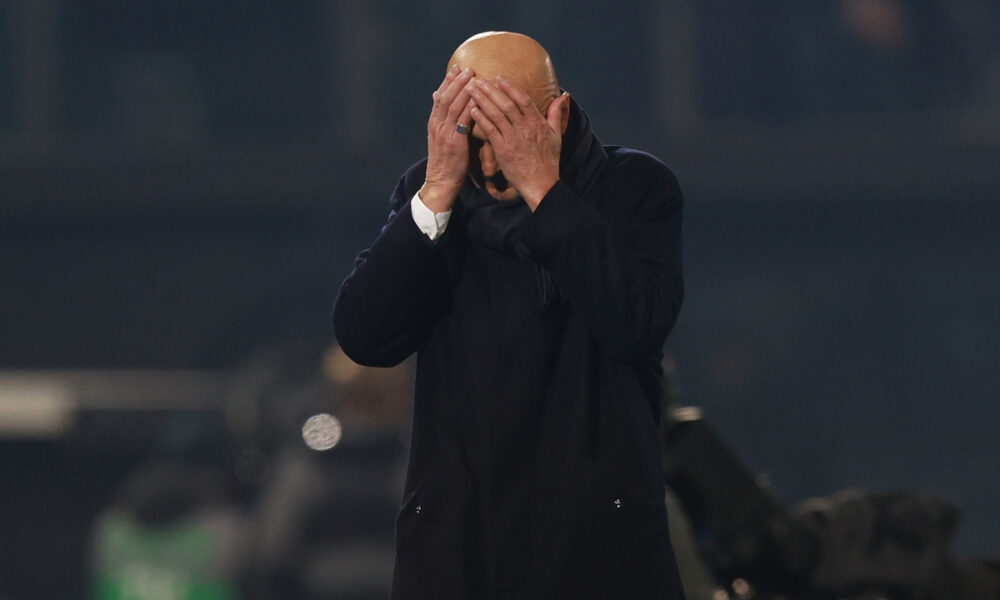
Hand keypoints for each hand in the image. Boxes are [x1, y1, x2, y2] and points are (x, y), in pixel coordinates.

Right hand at [421, 65, 475, 212]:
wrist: (441, 182)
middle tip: (467, 68)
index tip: (457, 68)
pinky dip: (469, 108)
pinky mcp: (454, 143)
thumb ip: (443, 121)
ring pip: (453, 106)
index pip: (439, 97)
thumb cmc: (446, 161)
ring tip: (473, 78)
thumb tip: (440, 101)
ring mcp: (444, 134)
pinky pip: (462, 121)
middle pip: (445, 97)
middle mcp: (437, 126)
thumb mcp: (440, 138)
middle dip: (456, 81)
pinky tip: (477, 99)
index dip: (448, 81)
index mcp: (434, 123)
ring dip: (463, 90)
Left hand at [467, 75, 567, 209]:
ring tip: (472, 90)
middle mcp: (525, 129)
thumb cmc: (548, 161)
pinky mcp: (503, 151)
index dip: (510, 87)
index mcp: (538, 123)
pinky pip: (490, 131)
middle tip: (478, 80)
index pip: (523, 100)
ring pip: (496, 115)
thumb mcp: (557, 135)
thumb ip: (556, 114)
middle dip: (491, 90)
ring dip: (483, 101)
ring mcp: (513, 139)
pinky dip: (481, 119)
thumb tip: (563, 96)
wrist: (541, 184)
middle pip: (507, 104)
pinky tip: (472, 110)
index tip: (499, 77)